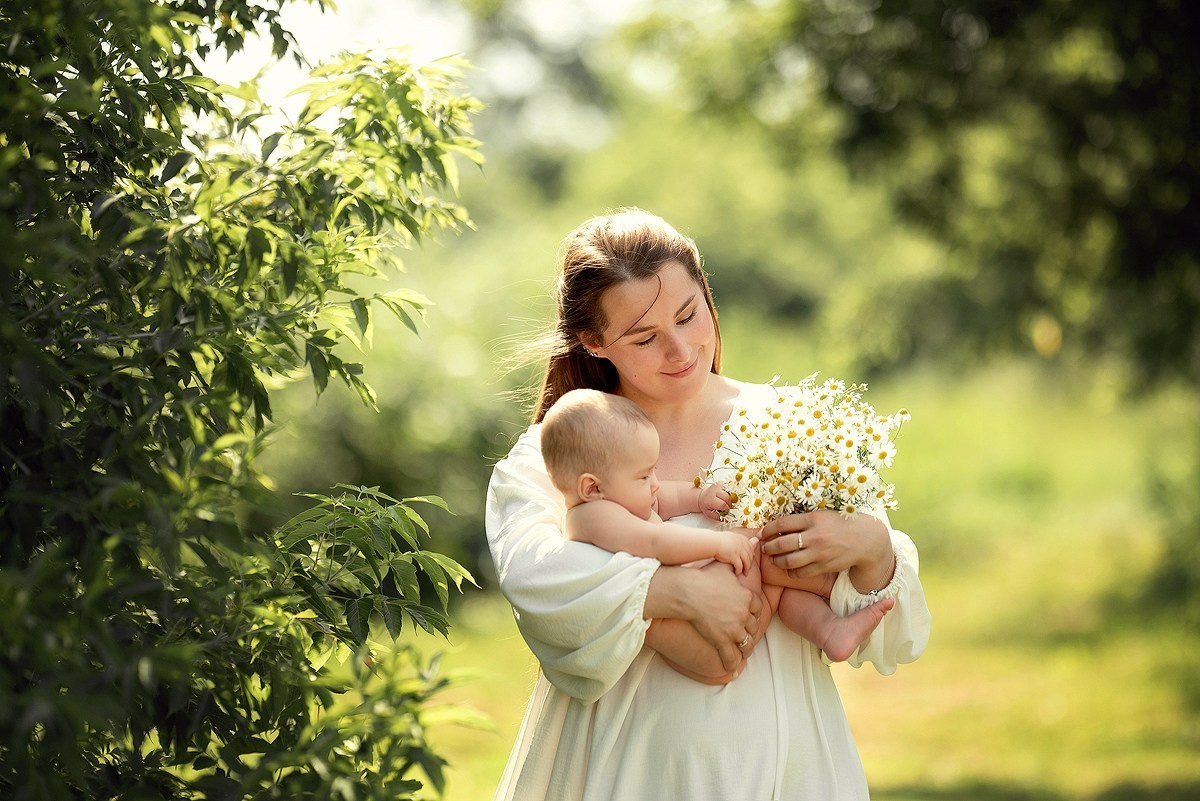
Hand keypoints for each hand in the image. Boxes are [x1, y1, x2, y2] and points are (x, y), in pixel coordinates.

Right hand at [683, 563, 766, 672]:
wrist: (687, 592)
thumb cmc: (704, 577)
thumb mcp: (725, 565)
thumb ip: (740, 558)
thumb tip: (754, 542)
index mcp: (747, 597)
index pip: (758, 607)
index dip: (755, 612)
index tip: (753, 615)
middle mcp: (743, 614)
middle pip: (753, 626)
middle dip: (751, 630)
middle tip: (749, 634)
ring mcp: (733, 629)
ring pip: (745, 642)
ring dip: (746, 648)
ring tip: (745, 652)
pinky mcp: (721, 640)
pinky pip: (730, 656)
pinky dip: (732, 665)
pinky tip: (734, 671)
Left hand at [698, 480, 730, 521]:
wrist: (701, 496)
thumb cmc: (705, 506)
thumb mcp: (709, 514)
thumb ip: (718, 517)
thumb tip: (727, 519)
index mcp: (710, 499)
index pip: (723, 504)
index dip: (727, 509)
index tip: (726, 511)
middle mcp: (714, 491)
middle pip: (728, 498)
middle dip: (729, 504)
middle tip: (727, 507)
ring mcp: (718, 485)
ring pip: (729, 493)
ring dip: (729, 498)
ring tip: (724, 501)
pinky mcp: (721, 482)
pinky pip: (728, 488)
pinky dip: (729, 493)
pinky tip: (724, 496)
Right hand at [715, 531, 758, 574]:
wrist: (712, 542)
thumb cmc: (717, 540)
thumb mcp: (730, 537)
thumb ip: (737, 540)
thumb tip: (742, 542)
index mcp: (740, 538)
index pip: (750, 546)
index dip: (751, 553)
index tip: (751, 558)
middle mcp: (741, 544)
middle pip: (750, 555)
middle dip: (750, 562)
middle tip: (748, 568)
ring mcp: (739, 550)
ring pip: (747, 561)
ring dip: (746, 568)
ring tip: (745, 573)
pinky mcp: (734, 557)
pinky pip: (740, 566)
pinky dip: (739, 570)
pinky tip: (737, 573)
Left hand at [760, 510, 892, 591]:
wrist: (866, 539)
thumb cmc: (841, 524)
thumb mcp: (822, 516)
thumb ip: (802, 521)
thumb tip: (778, 527)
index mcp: (813, 519)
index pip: (782, 524)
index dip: (767, 529)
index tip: (762, 533)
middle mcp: (815, 536)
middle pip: (781, 544)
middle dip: (768, 547)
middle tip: (764, 548)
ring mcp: (819, 553)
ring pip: (788, 561)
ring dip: (777, 561)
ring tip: (773, 559)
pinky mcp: (824, 566)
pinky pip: (801, 572)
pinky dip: (791, 572)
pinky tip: (789, 568)